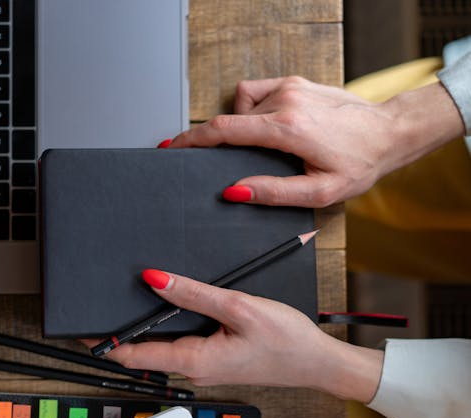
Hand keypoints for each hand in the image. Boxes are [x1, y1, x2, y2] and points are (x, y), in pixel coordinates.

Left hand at [84, 269, 383, 402]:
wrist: (317, 361)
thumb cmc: (286, 341)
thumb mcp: (238, 307)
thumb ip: (193, 293)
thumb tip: (154, 279)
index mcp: (194, 359)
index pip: (133, 356)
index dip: (103, 343)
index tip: (79, 331)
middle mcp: (194, 367)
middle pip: (144, 351)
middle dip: (120, 331)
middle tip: (100, 304)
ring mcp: (204, 364)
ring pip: (162, 345)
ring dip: (144, 327)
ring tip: (128, 299)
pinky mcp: (214, 357)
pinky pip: (180, 342)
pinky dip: (166, 326)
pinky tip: (167, 305)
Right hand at [166, 77, 464, 206]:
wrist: (388, 132)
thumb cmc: (359, 163)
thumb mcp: (320, 191)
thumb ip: (273, 193)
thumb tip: (234, 191)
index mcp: (287, 129)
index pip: (224, 130)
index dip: (192, 140)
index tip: (171, 147)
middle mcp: (285, 101)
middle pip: (229, 119)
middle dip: (215, 140)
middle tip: (218, 161)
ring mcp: (289, 87)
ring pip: (241, 105)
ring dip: (239, 125)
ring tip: (261, 147)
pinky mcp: (293, 82)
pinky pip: (255, 92)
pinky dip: (251, 109)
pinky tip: (267, 126)